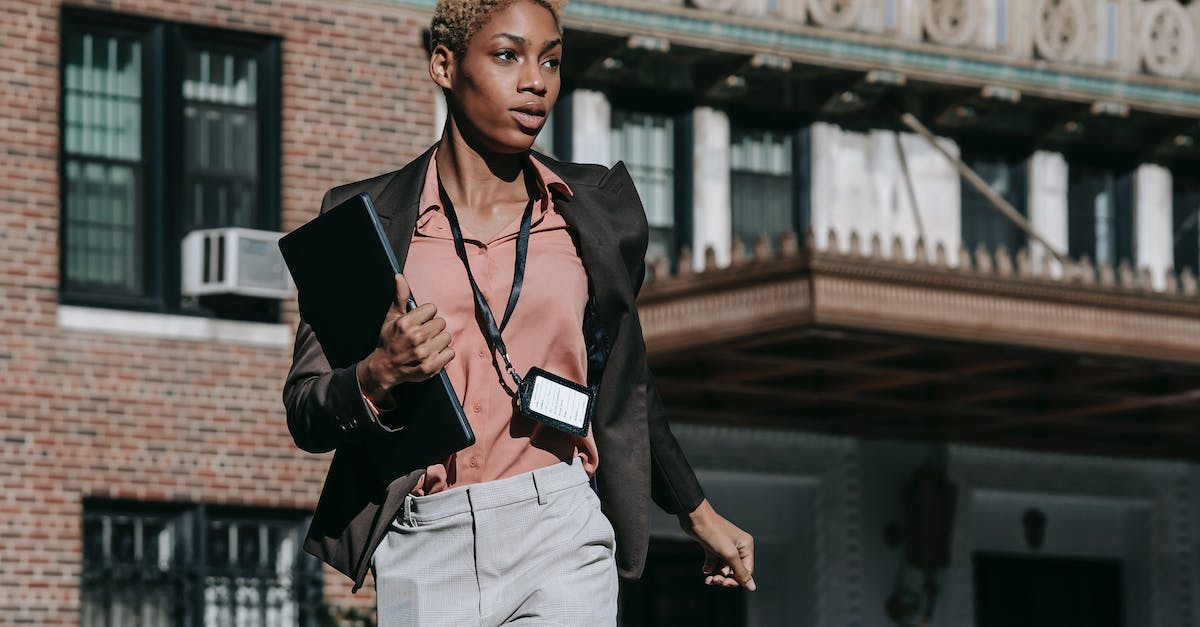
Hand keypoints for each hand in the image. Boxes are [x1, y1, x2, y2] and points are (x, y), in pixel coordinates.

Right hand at [356, 274, 453, 404]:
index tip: (419, 322)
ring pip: (447, 337)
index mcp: (406, 323)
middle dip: (433, 328)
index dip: (426, 315)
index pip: (432, 308)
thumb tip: (399, 276)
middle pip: (441, 322)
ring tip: (427, 345)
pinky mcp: (431, 367)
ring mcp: (424, 354)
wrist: (384, 368)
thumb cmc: (389, 340)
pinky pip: (450, 353)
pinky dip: (444, 354)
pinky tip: (432, 355)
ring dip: (439, 341)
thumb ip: (400, 296)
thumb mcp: (391, 317)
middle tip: (422, 335)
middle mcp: (416, 338)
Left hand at [677, 499, 755, 590]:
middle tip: (716, 581)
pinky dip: (710, 568)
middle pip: (735, 571)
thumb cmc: (713, 532)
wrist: (695, 518)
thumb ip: (741, 572)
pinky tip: (705, 569)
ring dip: (717, 575)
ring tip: (709, 579)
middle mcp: (737, 546)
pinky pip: (714, 562)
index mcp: (746, 546)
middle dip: (725, 578)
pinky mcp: (713, 547)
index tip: (725, 583)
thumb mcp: (729, 554)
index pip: (746, 571)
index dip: (737, 580)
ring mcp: (724, 547)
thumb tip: (752, 587)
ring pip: (723, 568)